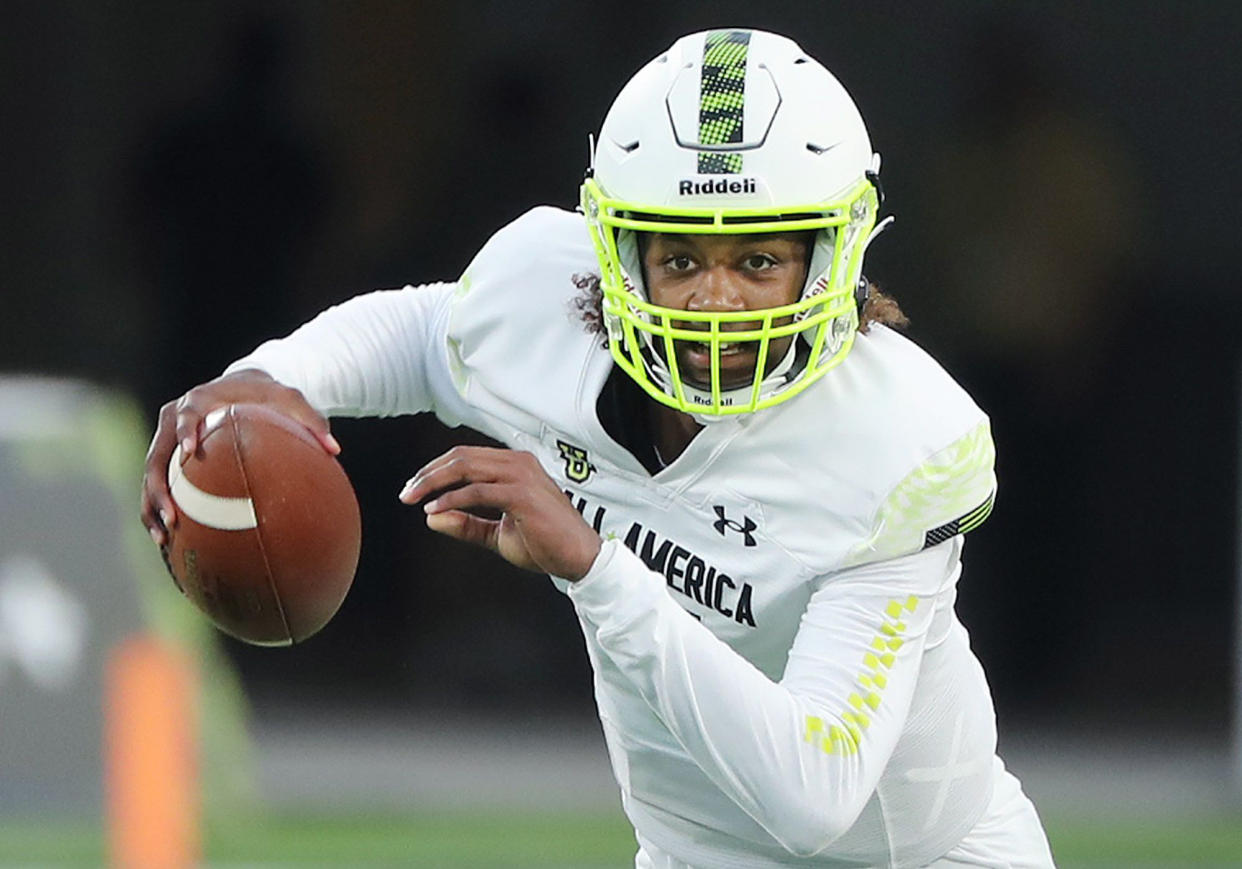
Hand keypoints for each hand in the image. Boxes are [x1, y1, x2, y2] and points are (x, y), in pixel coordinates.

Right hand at [140, 369, 339, 546]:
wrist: (244, 388)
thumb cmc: (268, 396)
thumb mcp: (292, 401)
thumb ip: (311, 421)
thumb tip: (335, 449)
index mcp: (199, 402)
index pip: (184, 416)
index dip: (184, 433)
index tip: (190, 453)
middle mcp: (174, 420)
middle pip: (156, 457)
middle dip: (158, 488)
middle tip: (172, 516)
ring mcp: (166, 441)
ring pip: (150, 477)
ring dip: (152, 507)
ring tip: (165, 538)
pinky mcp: (167, 459)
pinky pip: (157, 488)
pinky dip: (158, 512)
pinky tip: (170, 543)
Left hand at [399, 446, 600, 580]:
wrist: (579, 558)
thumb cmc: (546, 543)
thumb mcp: (497, 533)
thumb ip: (467, 524)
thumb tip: (432, 518)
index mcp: (514, 466)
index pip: (465, 457)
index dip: (435, 470)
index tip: (413, 489)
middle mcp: (518, 463)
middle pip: (461, 457)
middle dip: (428, 474)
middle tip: (406, 492)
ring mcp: (521, 476)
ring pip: (466, 467)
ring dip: (434, 482)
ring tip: (414, 498)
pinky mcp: (522, 495)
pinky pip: (478, 492)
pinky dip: (452, 500)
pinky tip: (435, 510)